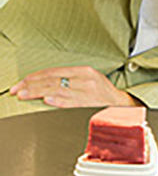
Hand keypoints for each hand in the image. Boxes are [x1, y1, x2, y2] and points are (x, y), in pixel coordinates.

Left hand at [9, 65, 140, 107]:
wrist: (121, 104)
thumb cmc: (102, 92)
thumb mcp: (87, 79)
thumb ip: (68, 79)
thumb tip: (43, 85)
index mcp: (83, 71)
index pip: (54, 72)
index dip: (35, 77)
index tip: (21, 82)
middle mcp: (85, 79)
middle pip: (53, 80)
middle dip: (32, 85)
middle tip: (16, 90)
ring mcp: (88, 92)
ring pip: (59, 90)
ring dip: (38, 93)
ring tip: (24, 95)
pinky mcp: (90, 104)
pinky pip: (72, 102)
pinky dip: (59, 101)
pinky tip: (48, 100)